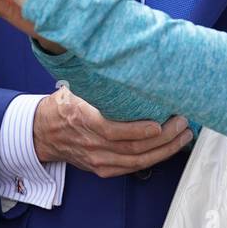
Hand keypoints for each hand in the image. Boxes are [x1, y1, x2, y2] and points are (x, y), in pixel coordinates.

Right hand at [34, 85, 192, 176]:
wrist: (42, 133)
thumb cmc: (64, 106)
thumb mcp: (75, 88)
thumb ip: (97, 81)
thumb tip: (124, 59)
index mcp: (82, 119)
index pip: (113, 130)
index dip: (139, 130)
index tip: (160, 122)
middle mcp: (91, 144)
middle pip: (132, 147)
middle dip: (164, 138)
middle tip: (183, 123)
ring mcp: (97, 159)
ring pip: (137, 161)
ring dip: (165, 150)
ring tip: (184, 136)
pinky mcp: (102, 168)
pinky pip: (132, 168)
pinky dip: (153, 159)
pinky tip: (169, 149)